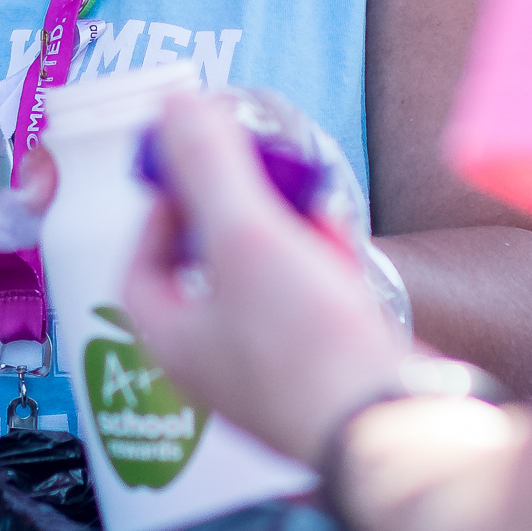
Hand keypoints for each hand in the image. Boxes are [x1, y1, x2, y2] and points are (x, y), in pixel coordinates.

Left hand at [122, 93, 411, 466]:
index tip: (192, 172)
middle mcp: (218, 365)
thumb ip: (207, 167)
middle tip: (256, 173)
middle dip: (234, 213)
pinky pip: (313, 308)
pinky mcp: (329, 374)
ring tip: (306, 196)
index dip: (159, 212)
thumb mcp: (245, 237)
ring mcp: (277, 373)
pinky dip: (322, 267)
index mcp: (175, 342)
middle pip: (207, 272)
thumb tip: (172, 106)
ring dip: (283, 233)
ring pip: (265, 285)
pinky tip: (342, 240)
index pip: (140, 268)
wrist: (391, 425)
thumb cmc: (305, 344)